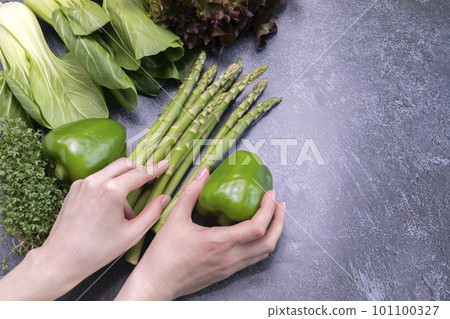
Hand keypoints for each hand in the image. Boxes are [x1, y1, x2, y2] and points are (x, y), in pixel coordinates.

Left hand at [0, 158, 169, 299]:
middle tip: (151, 176)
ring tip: (129, 204)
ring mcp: (83, 183)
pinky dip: (110, 185)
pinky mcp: (75, 188)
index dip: (155, 169)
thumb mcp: (132, 234)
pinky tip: (112, 206)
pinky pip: (99, 179)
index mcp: (112, 191)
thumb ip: (152, 213)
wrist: (62, 258)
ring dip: (125, 178)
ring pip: (111, 170)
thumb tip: (164, 198)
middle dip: (140, 167)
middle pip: (125, 163)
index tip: (166, 164)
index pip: (140, 173)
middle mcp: (96, 181)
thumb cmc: (97, 251)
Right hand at [116, 167, 284, 299]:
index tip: (270, 194)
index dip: (268, 209)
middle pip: (268, 242)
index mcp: (219, 242)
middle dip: (279, 221)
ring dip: (274, 233)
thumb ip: (191, 193)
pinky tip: (257, 232)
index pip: (256, 227)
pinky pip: (254, 259)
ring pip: (264, 253)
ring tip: (274, 216)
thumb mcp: (175, 219)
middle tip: (279, 204)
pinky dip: (263, 244)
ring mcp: (230, 267)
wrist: (158, 283)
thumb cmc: (164, 254)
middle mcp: (229, 257)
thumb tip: (204, 172)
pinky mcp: (227, 272)